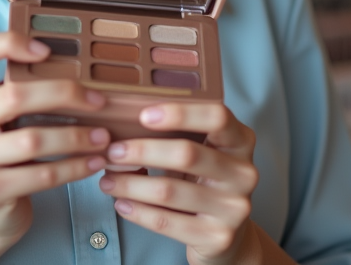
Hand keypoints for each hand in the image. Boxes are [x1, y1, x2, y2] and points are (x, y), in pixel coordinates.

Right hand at [0, 32, 109, 260]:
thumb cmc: (2, 158)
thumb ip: (19, 93)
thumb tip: (79, 71)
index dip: (8, 42)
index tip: (46, 51)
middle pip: (14, 95)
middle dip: (64, 95)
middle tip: (98, 101)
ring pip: (32, 139)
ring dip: (76, 137)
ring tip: (104, 137)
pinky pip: (41, 175)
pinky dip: (74, 168)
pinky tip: (93, 163)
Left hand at [96, 103, 261, 264]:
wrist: (228, 237)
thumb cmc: (205, 183)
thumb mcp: (203, 153)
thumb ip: (180, 134)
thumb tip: (123, 119)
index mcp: (240, 142)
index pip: (217, 117)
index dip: (180, 113)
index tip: (144, 115)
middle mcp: (244, 173)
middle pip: (187, 154)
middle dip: (141, 151)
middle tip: (112, 151)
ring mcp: (234, 208)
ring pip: (170, 191)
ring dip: (130, 184)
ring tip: (107, 180)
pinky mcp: (218, 237)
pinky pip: (168, 222)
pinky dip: (138, 212)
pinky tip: (122, 204)